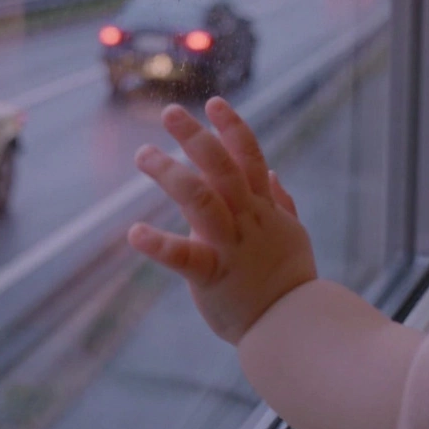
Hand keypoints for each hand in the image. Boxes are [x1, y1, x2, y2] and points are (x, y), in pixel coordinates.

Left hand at [128, 96, 316, 344]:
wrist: (293, 326)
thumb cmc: (290, 281)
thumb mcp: (292, 234)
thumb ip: (280, 203)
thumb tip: (271, 174)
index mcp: (263, 208)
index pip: (249, 157)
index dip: (232, 127)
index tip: (213, 102)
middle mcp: (247, 219)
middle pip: (221, 167)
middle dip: (196, 137)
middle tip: (169, 113)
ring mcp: (230, 245)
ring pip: (200, 199)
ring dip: (170, 172)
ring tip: (143, 154)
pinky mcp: (212, 275)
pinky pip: (184, 257)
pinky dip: (158, 245)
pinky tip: (135, 233)